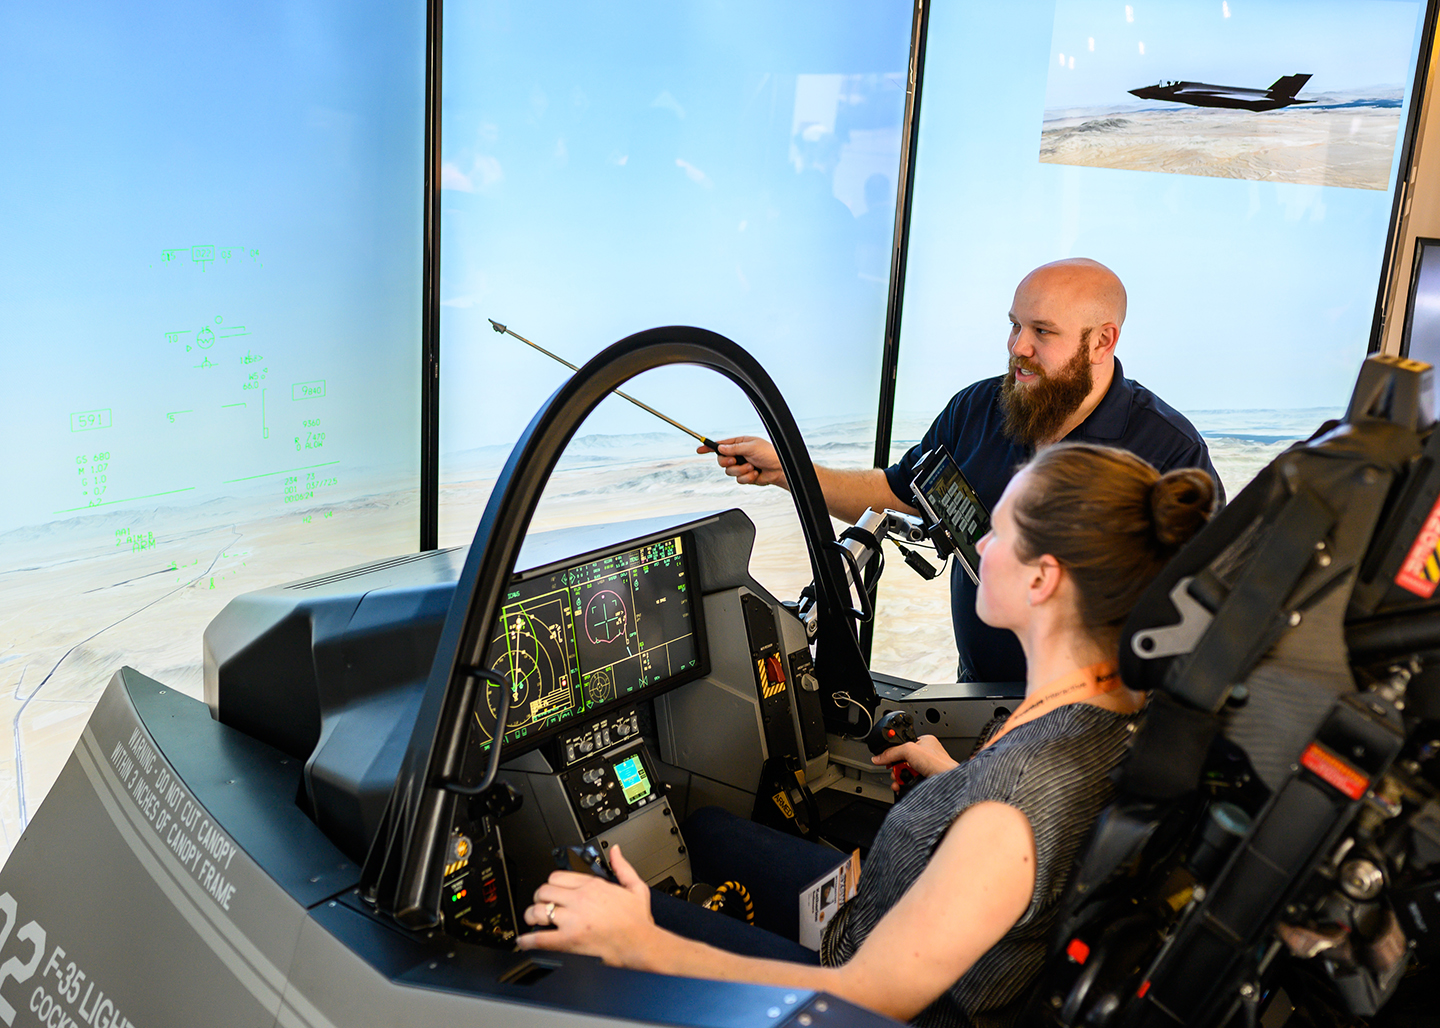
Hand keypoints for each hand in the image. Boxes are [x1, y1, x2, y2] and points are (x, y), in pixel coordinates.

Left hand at [517, 845, 661, 968]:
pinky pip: (540, 938)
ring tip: (532, 921)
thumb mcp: (635, 887)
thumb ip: (622, 866)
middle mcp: (580, 899)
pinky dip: (527, 941)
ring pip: (538, 911)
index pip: (558, 877)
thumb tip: (615, 851)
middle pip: (544, 891)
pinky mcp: (569, 940)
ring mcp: (573, 920)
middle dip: (538, 898)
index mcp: (593, 885)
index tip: (551, 892)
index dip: (550, 885)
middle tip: (539, 905)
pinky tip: (524, 942)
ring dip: (531, 916)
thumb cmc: (638, 921)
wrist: (642, 945)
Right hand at [698, 436, 786, 487]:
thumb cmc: (770, 454)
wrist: (779, 470)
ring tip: (751, 467)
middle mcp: (739, 454)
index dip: (709, 447)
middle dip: (728, 462)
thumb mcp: (751, 447)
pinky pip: (738, 479)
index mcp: (740, 444)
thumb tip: (721, 448)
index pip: (721, 445)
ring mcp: (741, 466)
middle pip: (721, 460)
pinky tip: (755, 473)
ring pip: (729, 471)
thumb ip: (734, 449)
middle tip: (735, 461)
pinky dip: (747, 477)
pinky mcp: (745, 476)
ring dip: (741, 470)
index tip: (700, 449)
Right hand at [871, 735, 957, 787]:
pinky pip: (909, 781)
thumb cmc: (938, 763)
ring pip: (905, 772)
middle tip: (895, 770)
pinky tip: (900, 786)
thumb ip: (891, 752)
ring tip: (898, 779)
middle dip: (896, 767)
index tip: (886, 757)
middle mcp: (926, 754)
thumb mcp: (909, 750)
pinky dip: (903, 784)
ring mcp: (925, 768)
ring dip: (898, 777)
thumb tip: (877, 757)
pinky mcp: (925, 780)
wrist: (948, 782)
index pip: (903, 744)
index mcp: (924, 741)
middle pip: (902, 760)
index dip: (894, 751)